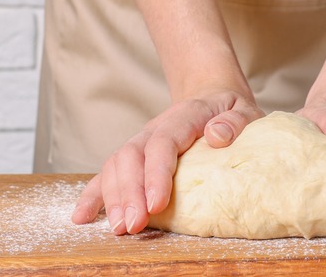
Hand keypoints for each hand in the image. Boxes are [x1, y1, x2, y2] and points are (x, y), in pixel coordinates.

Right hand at [71, 90, 262, 234]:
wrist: (210, 96)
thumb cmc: (229, 109)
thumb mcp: (243, 109)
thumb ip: (234, 121)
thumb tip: (217, 135)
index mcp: (181, 117)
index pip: (162, 144)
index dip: (156, 174)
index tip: (157, 205)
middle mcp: (153, 129)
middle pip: (131, 158)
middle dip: (129, 194)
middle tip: (134, 227)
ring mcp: (139, 143)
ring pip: (115, 167)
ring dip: (113, 198)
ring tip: (118, 229)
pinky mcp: (132, 158)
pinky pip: (106, 174)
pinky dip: (92, 195)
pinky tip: (82, 217)